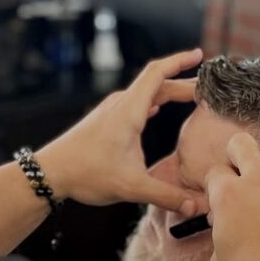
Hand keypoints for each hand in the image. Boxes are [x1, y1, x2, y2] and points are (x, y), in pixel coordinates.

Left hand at [37, 49, 201, 214]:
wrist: (51, 172)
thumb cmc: (86, 173)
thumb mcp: (131, 186)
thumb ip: (165, 195)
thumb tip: (194, 205)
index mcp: (129, 110)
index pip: (157, 73)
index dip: (180, 61)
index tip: (199, 55)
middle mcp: (121, 104)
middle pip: (157, 83)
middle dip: (184, 82)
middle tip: (209, 89)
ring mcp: (112, 110)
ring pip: (146, 93)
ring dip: (169, 91)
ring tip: (190, 97)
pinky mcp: (106, 120)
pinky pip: (135, 103)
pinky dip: (153, 102)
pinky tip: (157, 109)